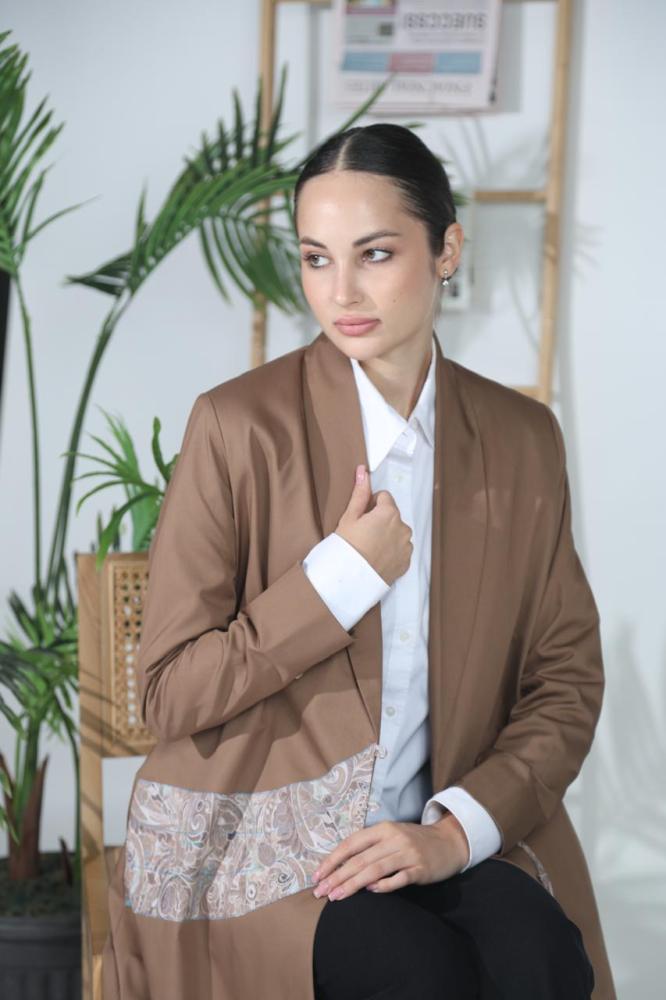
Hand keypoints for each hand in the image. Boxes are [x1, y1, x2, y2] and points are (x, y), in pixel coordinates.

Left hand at [311, 812, 469, 901]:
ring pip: (375, 869)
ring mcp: (408, 853)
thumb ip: (370, 847)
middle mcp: (394, 839)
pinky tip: (370, 892)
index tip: (317, 875)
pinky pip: (398, 878)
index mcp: (383, 829)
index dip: (333, 860)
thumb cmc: (414, 841)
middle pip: (360, 859)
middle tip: (321, 892)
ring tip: (337, 896)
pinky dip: (383, 885)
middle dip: (337, 877)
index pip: (351, 844)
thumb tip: (341, 866)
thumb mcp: (392, 836)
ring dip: (353, 884)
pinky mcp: (420, 869)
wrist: (449, 841)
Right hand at [335, 464, 412, 585]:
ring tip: (370, 548)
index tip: (361, 518)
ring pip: (397, 532)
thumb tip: (363, 471)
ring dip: (388, 535)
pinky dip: (392, 551)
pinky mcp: (407, 562)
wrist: (350, 579)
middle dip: (380, 520)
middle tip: (363, 534)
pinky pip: (401, 549)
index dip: (371, 505)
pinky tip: (377, 557)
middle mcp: (403, 527)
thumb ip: (360, 493)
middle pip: (392, 515)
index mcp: (389, 512)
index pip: (383, 497)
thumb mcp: (349, 517)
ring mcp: (406, 546)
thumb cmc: (347, 546)